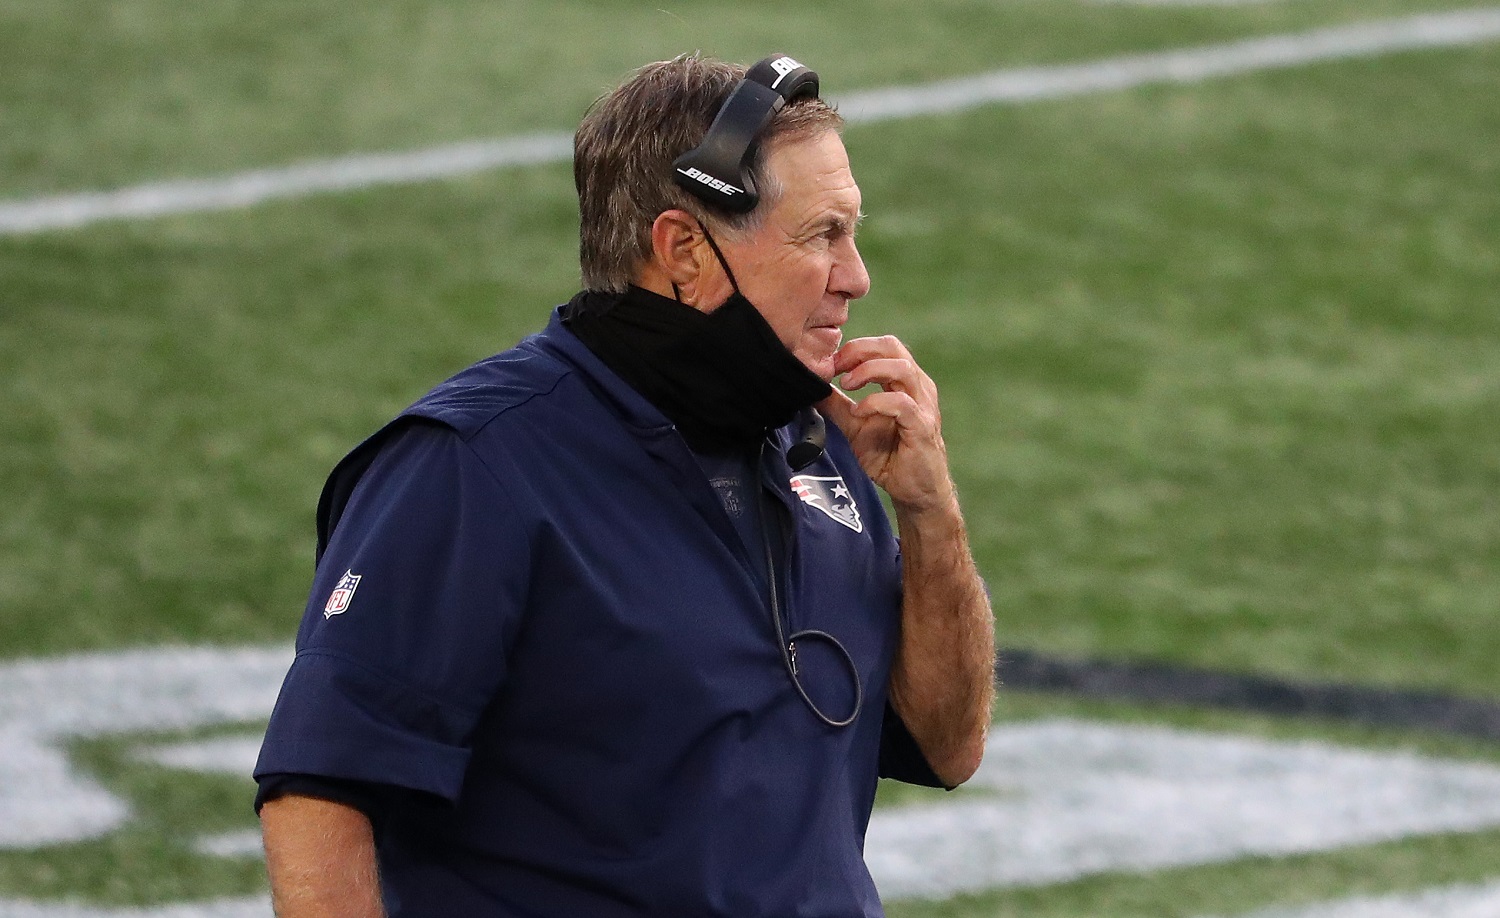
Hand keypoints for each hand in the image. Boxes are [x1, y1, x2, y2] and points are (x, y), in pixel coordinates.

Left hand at [818, 336, 956, 517]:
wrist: (913, 490)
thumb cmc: (889, 456)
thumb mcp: (854, 427)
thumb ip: (836, 406)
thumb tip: (811, 389)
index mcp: (904, 382)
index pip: (884, 346)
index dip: (855, 348)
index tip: (830, 363)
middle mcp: (917, 387)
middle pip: (893, 347)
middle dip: (860, 351)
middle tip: (836, 366)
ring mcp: (923, 406)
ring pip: (902, 368)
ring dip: (868, 371)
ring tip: (846, 385)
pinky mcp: (923, 427)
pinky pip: (902, 403)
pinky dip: (876, 402)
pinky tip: (858, 412)